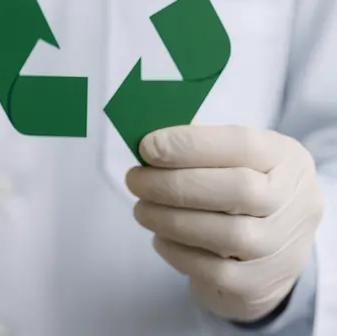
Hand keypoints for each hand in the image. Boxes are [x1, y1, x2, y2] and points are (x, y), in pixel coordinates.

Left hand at [126, 125, 322, 322]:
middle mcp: (295, 202)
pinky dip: (176, 250)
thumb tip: (148, 146)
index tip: (147, 147)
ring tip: (141, 209)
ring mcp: (282, 247)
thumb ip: (197, 149)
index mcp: (286, 159)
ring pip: (225, 233)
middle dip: (174, 184)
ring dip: (169, 218)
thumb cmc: (237, 190)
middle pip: (237, 190)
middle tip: (135, 180)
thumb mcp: (232, 159)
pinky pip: (212, 269)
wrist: (268, 250)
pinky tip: (160, 236)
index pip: (243, 145)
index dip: (190, 145)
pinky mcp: (259, 283)